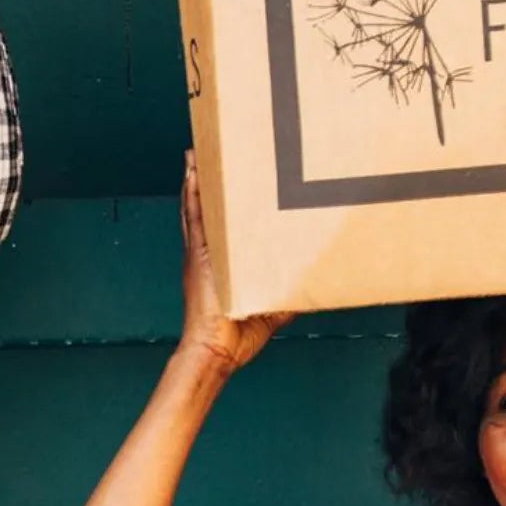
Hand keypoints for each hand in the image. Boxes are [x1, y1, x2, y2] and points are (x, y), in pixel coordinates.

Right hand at [178, 151, 294, 372]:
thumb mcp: (271, 310)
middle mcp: (206, 255)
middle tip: (206, 157)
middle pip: (204, 211)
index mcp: (220, 267)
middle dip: (204, 184)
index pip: (218, 230)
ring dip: (196, 180)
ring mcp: (200, 253)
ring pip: (196, 208)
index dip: (217, 207)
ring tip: (197, 154)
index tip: (223, 184)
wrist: (216, 351)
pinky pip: (194, 217)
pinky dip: (193, 193)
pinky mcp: (199, 255)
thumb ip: (287, 295)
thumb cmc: (236, 337)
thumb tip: (312, 289)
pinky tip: (193, 172)